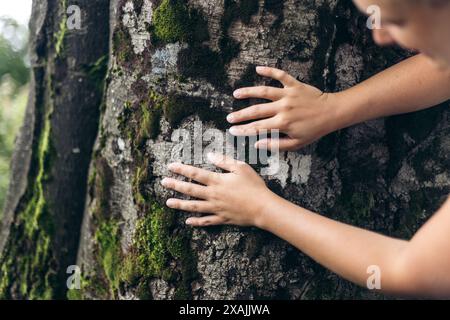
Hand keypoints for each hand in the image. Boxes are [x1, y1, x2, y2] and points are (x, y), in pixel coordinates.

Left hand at [161, 153, 275, 226]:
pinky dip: (197, 222)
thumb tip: (209, 154)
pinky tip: (188, 222)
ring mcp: (216, 208)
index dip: (182, 169)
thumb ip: (224, 161)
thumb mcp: (241, 168)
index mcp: (217, 181)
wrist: (263, 208)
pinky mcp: (222, 219)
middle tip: (163, 182)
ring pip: (194, 207)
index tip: (171, 166)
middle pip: (190, 190)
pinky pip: (206, 221)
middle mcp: (213, 195)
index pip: (195, 174)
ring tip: (168, 202)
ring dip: (180, 204)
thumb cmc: (254, 186)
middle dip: (175, 185)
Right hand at [228, 66, 340, 150]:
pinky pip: (280, 75)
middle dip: (241, 115)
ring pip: (264, 92)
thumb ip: (276, 144)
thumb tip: (257, 145)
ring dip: (248, 92)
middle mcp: (282, 108)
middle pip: (256, 111)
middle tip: (229, 117)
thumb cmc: (314, 130)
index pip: (258, 127)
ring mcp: (288, 95)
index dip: (243, 130)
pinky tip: (257, 69)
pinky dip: (269, 71)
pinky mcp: (294, 85)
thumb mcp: (296, 143)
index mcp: (282, 123)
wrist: (331, 113)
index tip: (232, 130)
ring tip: (236, 93)